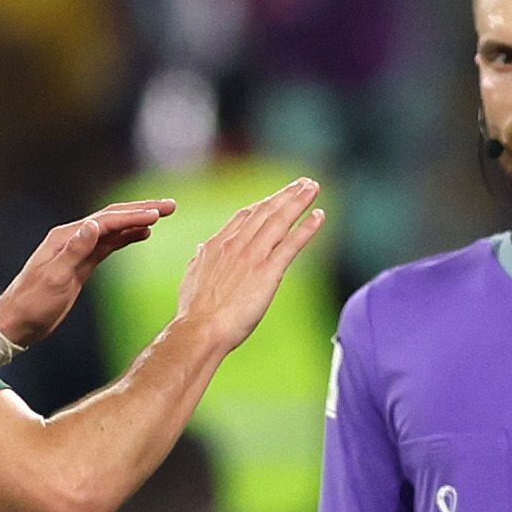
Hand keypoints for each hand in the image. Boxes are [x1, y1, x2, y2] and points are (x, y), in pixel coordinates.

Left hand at [0, 197, 173, 350]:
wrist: (17, 322)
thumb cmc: (33, 302)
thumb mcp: (54, 278)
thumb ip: (74, 251)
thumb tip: (93, 224)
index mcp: (66, 238)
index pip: (106, 221)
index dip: (133, 216)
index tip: (158, 214)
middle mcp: (73, 238)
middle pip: (112, 218)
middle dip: (141, 210)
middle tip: (170, 206)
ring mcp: (78, 250)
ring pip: (113, 229)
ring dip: (137, 221)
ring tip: (162, 215)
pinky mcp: (82, 264)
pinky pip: (109, 245)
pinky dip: (127, 237)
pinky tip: (142, 234)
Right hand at [166, 178, 325, 358]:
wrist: (200, 329)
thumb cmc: (195, 312)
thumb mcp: (192, 278)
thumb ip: (200, 260)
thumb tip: (202, 248)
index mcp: (218, 246)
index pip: (244, 217)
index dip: (263, 204)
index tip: (276, 197)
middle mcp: (236, 245)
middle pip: (265, 212)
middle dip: (285, 195)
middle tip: (303, 182)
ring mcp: (253, 256)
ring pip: (279, 221)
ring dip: (298, 201)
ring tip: (313, 187)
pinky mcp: (268, 271)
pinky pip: (292, 244)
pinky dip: (307, 228)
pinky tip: (319, 215)